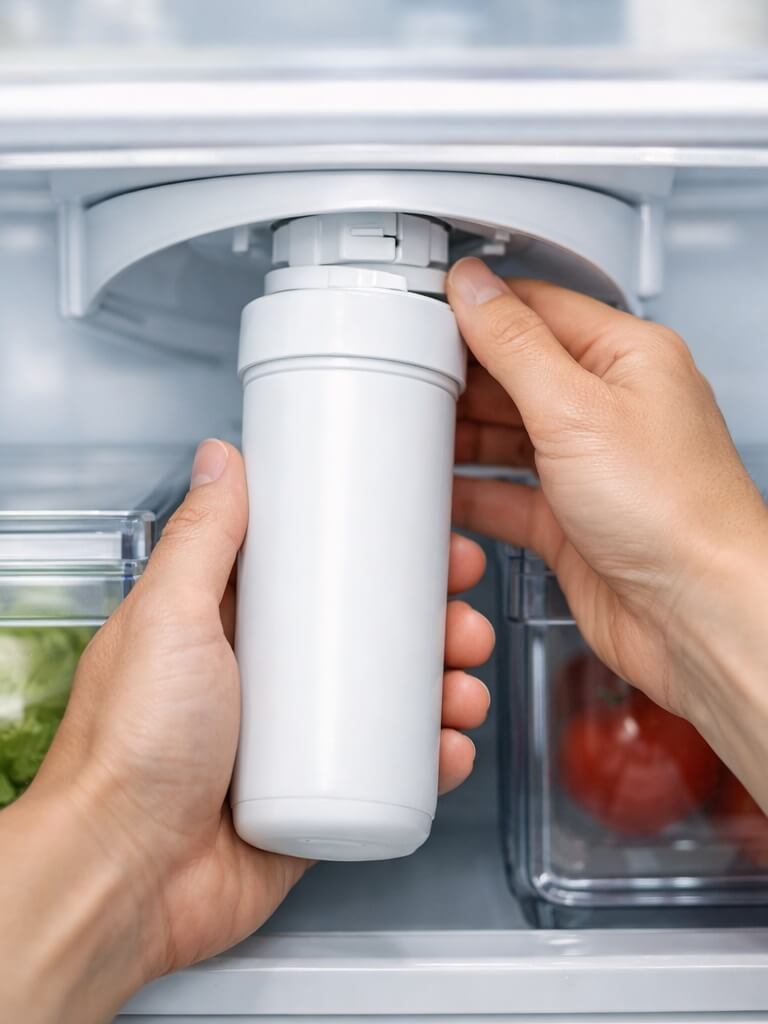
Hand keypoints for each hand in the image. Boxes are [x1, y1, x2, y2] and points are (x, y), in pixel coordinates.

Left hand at [0, 441, 491, 1023]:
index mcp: (230, 627)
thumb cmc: (129, 749)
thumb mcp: (168, 618)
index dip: (382, 556)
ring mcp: (294, 741)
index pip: (322, 574)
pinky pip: (388, 769)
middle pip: (369, 636)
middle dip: (431, 624)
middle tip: (463, 619)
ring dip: (443, 687)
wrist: (124, 879)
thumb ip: (199, 538)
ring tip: (464, 688)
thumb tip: (221, 459)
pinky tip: (450, 747)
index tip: (431, 544)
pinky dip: (429, 756)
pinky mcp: (316, 798)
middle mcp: (265, 678)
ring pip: (390, 701)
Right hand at [447, 258, 767, 804]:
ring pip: (507, 435)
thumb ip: (514, 346)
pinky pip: (507, 494)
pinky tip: (441, 490)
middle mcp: (610, 408)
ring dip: (462, 436)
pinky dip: (472, 492)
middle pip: (517, 373)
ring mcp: (589, 466)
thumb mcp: (576, 409)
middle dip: (462, 378)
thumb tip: (473, 290)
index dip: (479, 308)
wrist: (698, 615)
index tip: (425, 314)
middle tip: (409, 378)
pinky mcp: (570, 521)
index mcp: (628, 358)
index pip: (538, 309)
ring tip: (413, 431)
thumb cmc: (675, 512)